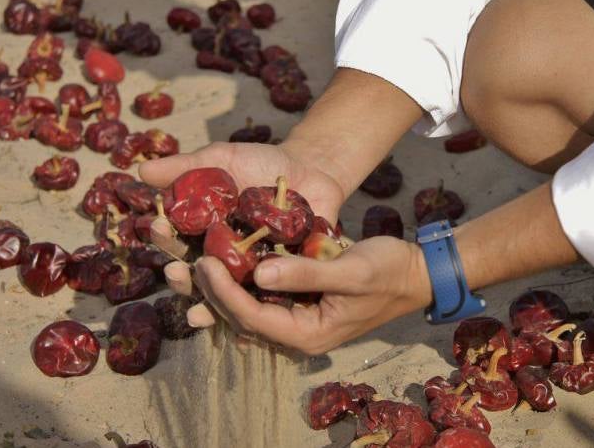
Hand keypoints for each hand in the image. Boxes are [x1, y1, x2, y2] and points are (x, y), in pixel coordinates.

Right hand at [139, 140, 347, 303]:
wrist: (310, 169)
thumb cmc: (260, 163)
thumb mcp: (222, 159)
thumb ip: (186, 167)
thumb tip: (141, 170)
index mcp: (202, 233)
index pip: (176, 241)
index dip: (164, 237)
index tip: (156, 227)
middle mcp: (223, 258)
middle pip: (197, 276)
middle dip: (183, 279)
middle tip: (175, 274)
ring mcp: (251, 272)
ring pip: (229, 295)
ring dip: (212, 304)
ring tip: (199, 314)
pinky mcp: (282, 280)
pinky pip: (270, 298)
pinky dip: (259, 308)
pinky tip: (247, 322)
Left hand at [192, 236, 431, 354]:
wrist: (414, 273)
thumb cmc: (389, 272)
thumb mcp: (351, 271)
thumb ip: (308, 273)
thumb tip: (261, 272)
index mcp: (308, 334)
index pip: (254, 317)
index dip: (225, 291)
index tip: (204, 262)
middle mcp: (295, 332)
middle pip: (240, 317)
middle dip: (208, 293)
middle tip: (179, 266)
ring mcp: (294, 318)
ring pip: (243, 308)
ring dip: (214, 289)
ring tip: (185, 265)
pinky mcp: (295, 302)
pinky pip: (257, 296)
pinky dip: (236, 280)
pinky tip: (216, 259)